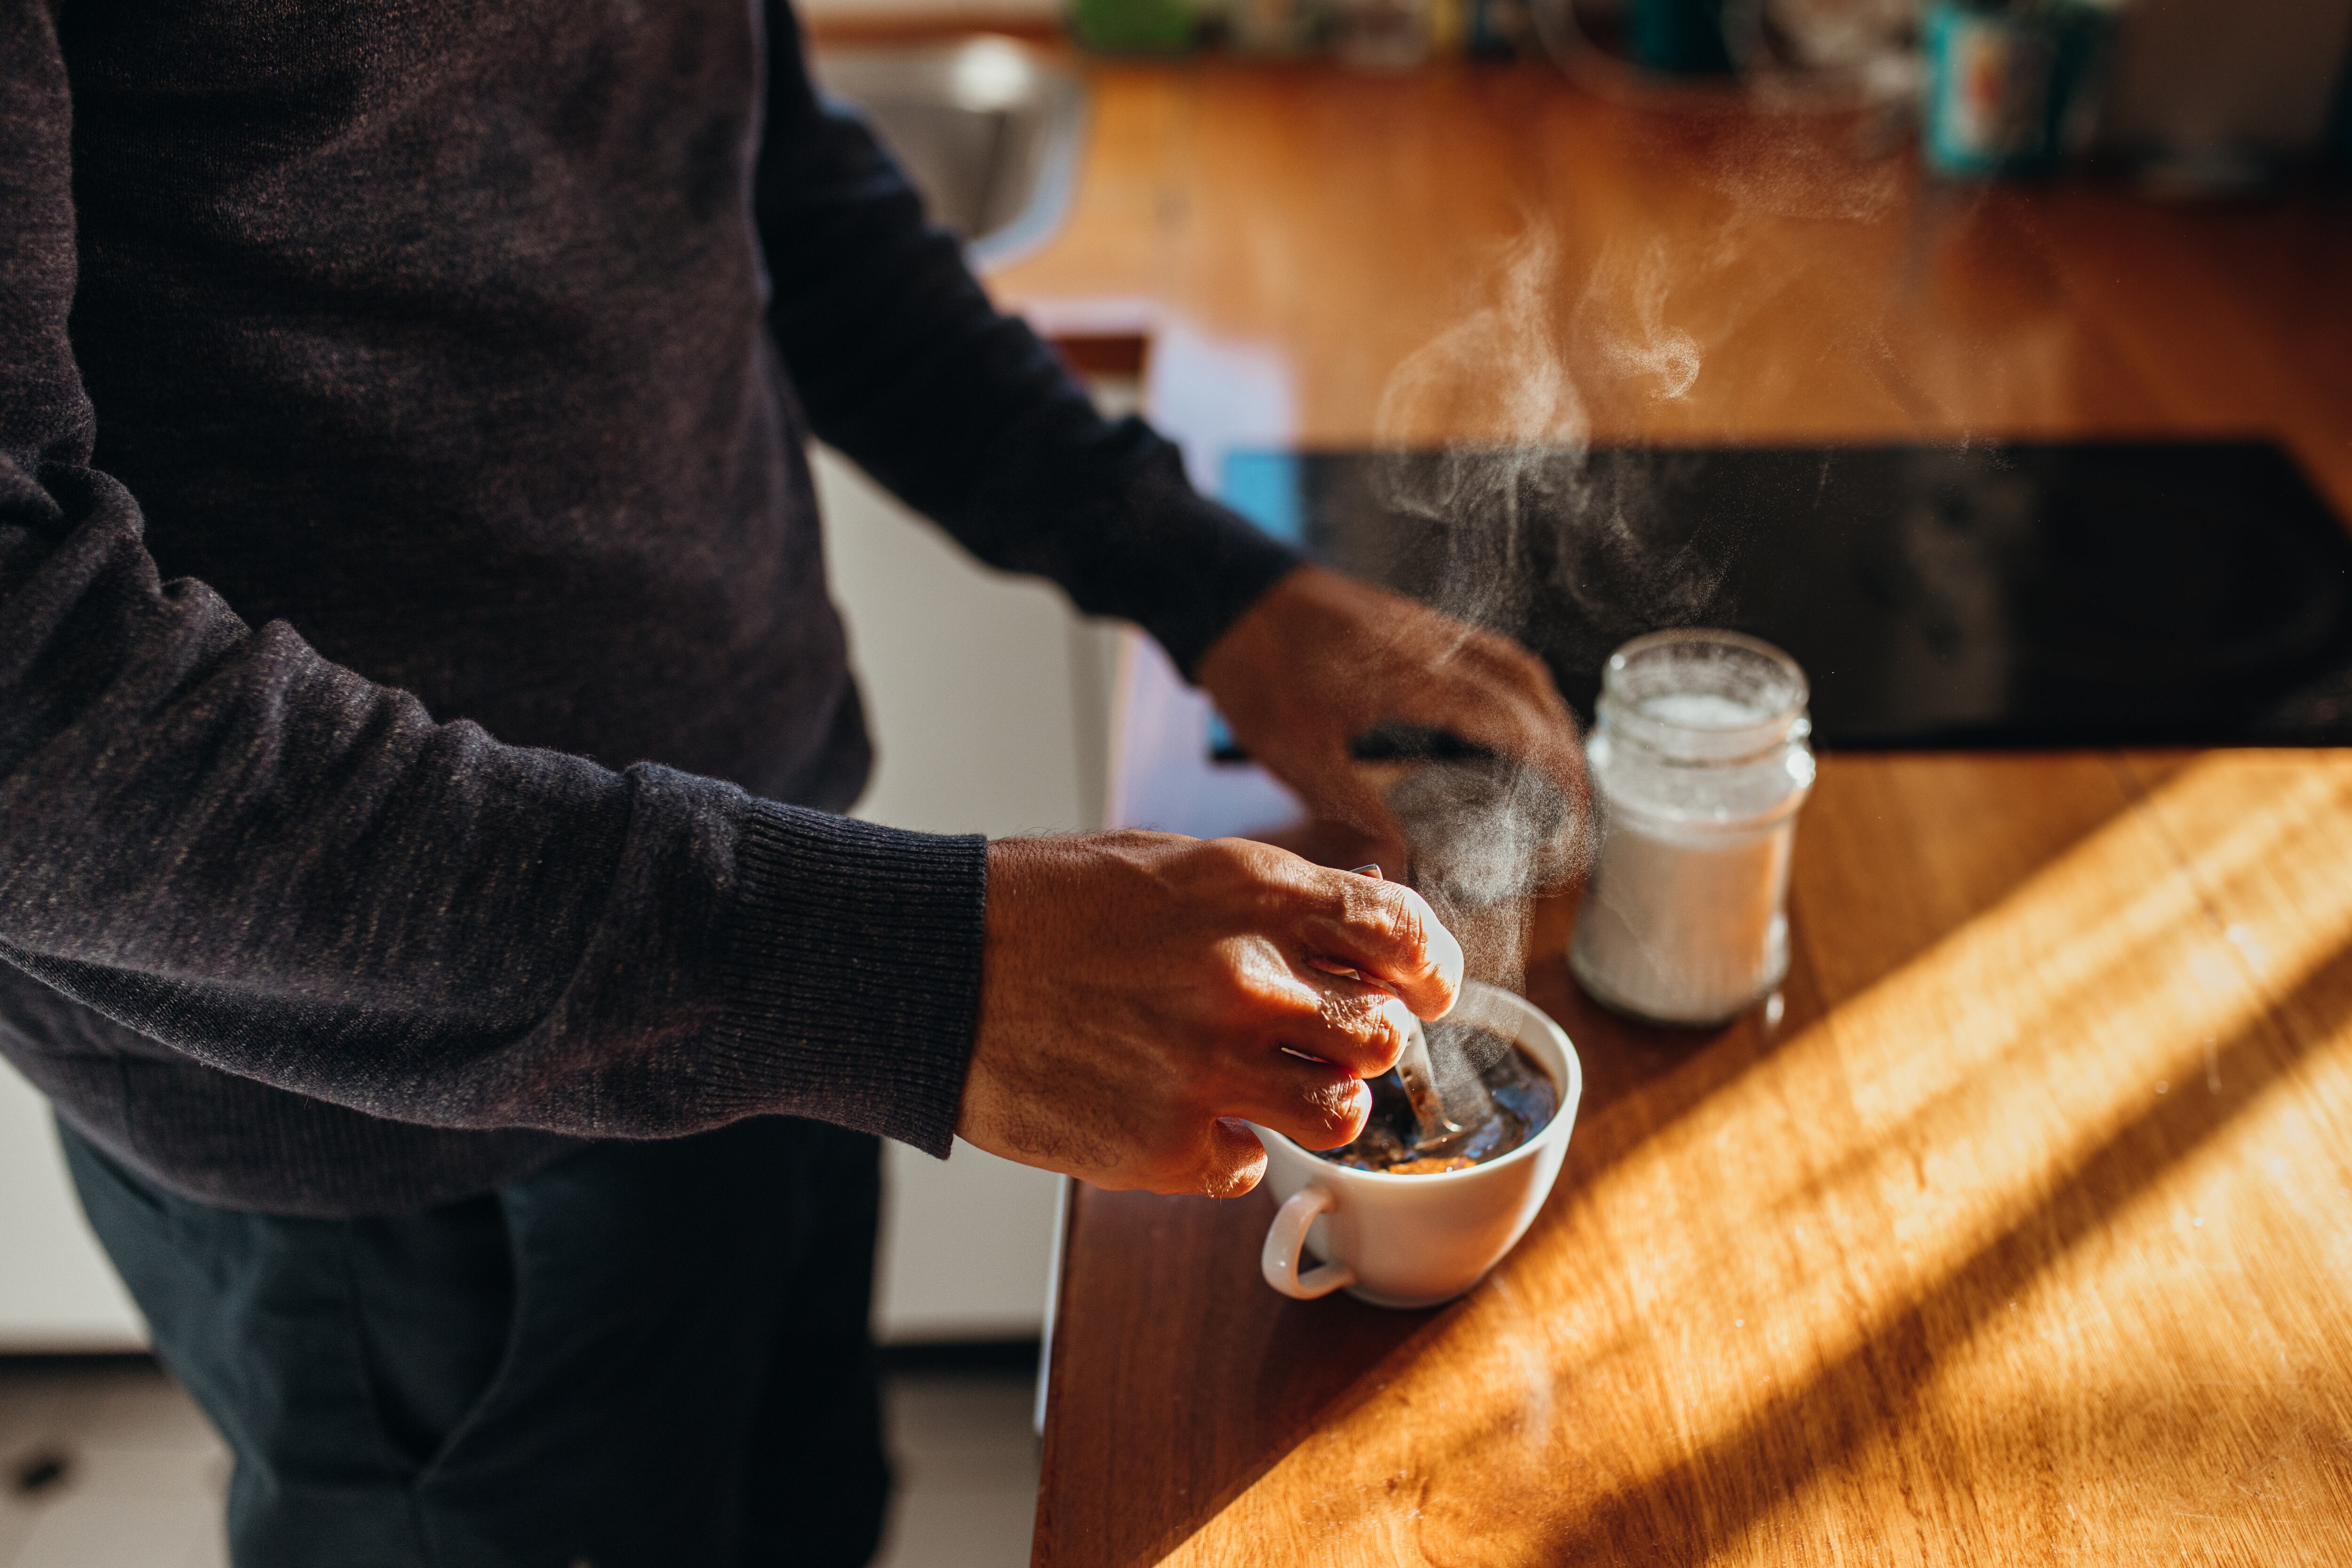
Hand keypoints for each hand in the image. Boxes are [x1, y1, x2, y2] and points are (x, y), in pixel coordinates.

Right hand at [958, 832, 1463, 1195]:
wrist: (929, 967)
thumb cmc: (1041, 906)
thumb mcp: (1167, 863)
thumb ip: (1270, 896)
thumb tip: (1365, 910)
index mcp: (1250, 892)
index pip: (1399, 932)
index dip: (1429, 967)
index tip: (1425, 987)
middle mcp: (1245, 979)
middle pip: (1382, 1035)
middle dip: (1367, 1041)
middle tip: (1331, 1042)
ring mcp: (1208, 1069)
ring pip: (1342, 1114)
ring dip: (1320, 1104)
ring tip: (1273, 1088)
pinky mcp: (1166, 1145)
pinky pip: (1252, 1165)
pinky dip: (1233, 1150)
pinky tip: (1186, 1116)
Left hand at [1195, 564, 1588, 851]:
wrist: (1226, 591)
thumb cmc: (1255, 669)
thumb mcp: (1296, 753)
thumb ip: (1354, 807)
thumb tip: (1402, 863)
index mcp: (1413, 677)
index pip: (1510, 717)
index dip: (1553, 761)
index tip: (1578, 803)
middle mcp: (1432, 644)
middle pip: (1527, 685)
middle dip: (1563, 740)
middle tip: (1577, 797)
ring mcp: (1424, 627)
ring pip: (1511, 662)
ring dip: (1543, 710)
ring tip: (1556, 763)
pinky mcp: (1411, 622)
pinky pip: (1484, 650)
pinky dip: (1513, 686)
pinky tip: (1504, 720)